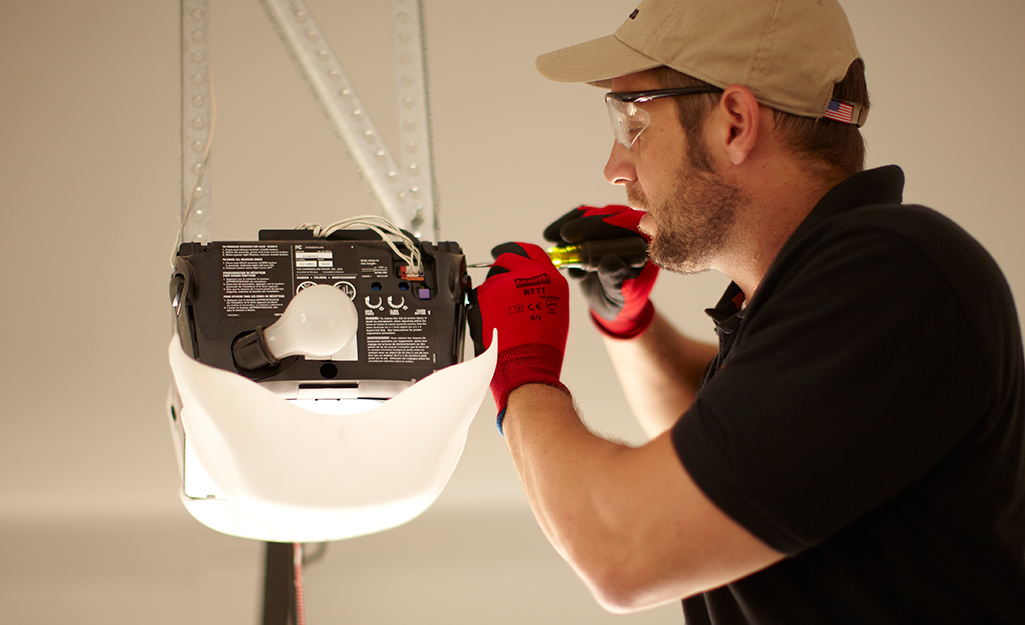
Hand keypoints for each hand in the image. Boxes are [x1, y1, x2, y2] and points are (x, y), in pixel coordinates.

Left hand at [467, 242, 569, 433]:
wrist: (526, 366)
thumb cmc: (541, 348)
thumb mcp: (553, 310)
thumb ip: (541, 288)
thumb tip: (527, 282)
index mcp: (550, 278)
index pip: (531, 251)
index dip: (518, 252)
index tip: (509, 254)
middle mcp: (529, 274)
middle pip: (507, 258)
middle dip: (501, 270)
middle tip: (501, 289)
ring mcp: (505, 282)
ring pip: (491, 278)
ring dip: (492, 292)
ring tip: (502, 317)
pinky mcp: (486, 293)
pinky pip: (479, 294)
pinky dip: (481, 306)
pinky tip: (492, 322)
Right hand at [544, 205, 657, 338]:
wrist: (613, 305)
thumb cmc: (624, 301)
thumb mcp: (622, 294)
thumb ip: (617, 278)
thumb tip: (608, 260)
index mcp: (643, 242)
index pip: (622, 224)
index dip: (596, 225)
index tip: (570, 234)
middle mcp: (629, 229)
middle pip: (603, 216)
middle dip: (580, 225)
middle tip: (560, 237)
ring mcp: (611, 229)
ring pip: (588, 216)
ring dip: (568, 229)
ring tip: (556, 250)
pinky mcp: (594, 231)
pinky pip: (577, 222)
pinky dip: (562, 229)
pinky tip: (549, 236)